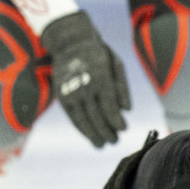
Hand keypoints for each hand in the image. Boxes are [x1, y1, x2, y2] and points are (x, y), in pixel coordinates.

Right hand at [40, 11, 130, 147]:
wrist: (70, 43)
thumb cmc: (99, 55)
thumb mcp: (116, 64)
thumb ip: (122, 88)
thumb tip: (127, 110)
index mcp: (100, 78)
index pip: (109, 105)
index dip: (116, 120)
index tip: (124, 129)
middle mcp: (84, 87)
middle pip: (96, 115)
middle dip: (106, 131)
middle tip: (115, 141)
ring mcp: (71, 92)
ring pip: (82, 119)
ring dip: (93, 134)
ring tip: (102, 145)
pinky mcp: (62, 97)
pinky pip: (72, 116)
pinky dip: (81, 128)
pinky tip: (89, 136)